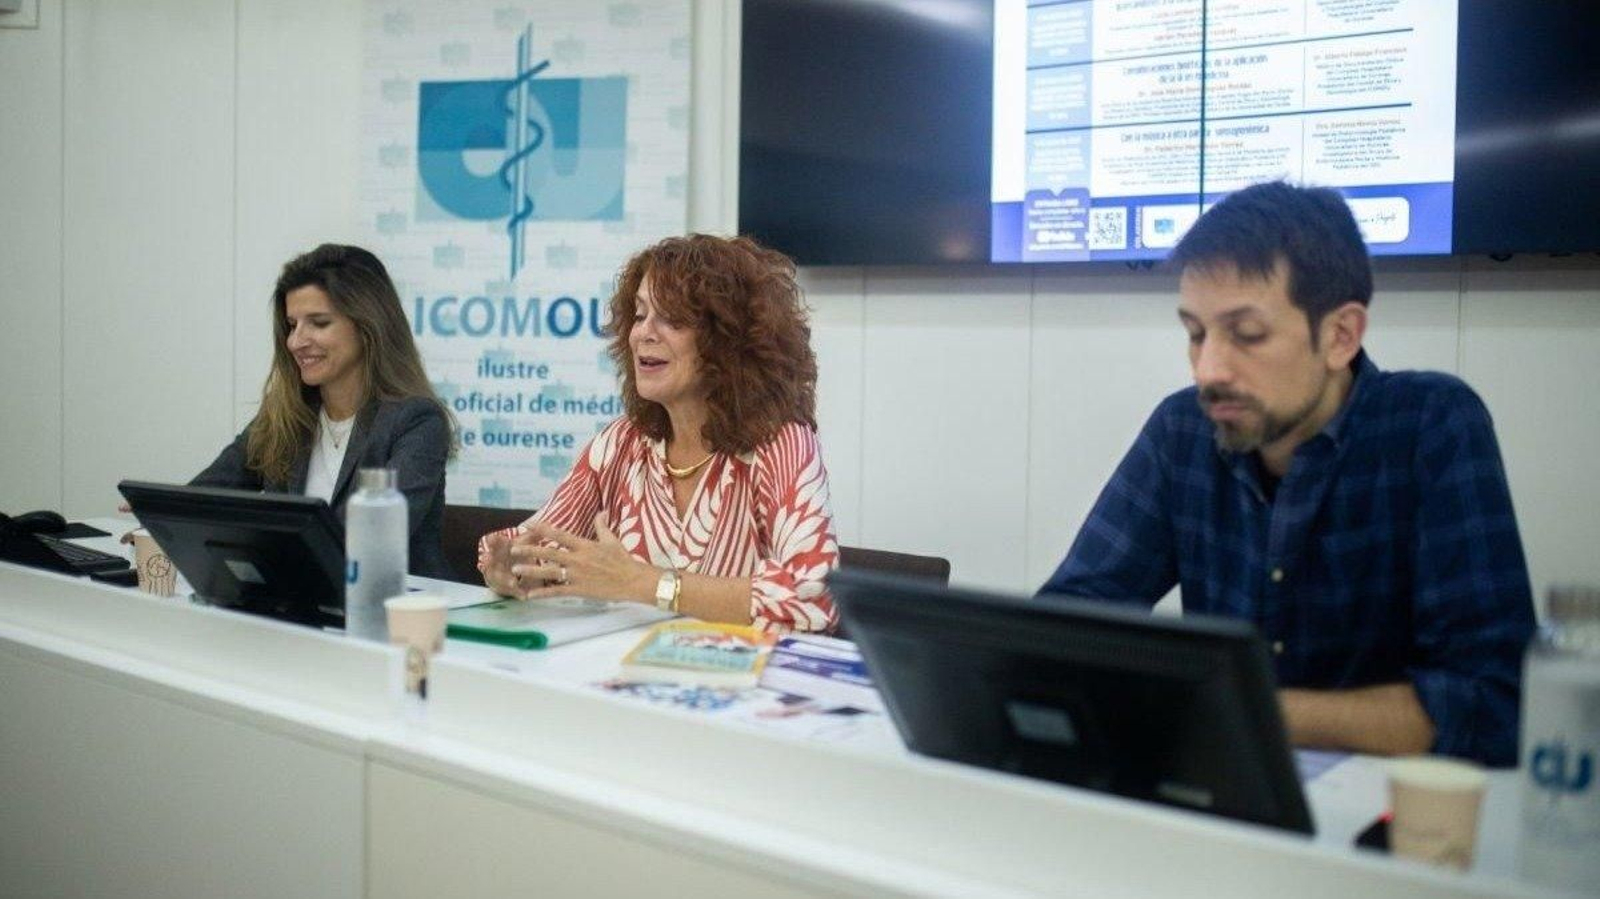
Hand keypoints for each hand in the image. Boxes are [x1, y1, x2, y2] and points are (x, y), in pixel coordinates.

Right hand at [481, 529, 557, 598]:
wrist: (509, 570)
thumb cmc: (517, 552)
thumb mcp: (524, 543)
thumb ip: (533, 535)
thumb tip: (545, 524)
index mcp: (500, 548)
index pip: (494, 542)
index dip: (493, 541)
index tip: (492, 538)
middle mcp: (495, 561)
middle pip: (490, 561)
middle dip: (488, 560)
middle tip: (487, 558)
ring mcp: (497, 575)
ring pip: (498, 578)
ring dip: (505, 580)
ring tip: (513, 582)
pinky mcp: (504, 588)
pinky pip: (509, 592)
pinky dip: (517, 593)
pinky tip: (524, 596)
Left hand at [510, 513, 654, 603]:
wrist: (632, 580)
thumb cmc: (623, 560)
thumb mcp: (611, 540)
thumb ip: (602, 526)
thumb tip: (601, 512)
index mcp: (584, 545)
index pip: (559, 535)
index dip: (543, 529)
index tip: (529, 525)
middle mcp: (577, 559)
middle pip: (549, 553)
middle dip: (530, 550)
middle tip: (514, 549)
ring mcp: (576, 575)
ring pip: (549, 572)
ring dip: (531, 571)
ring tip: (515, 570)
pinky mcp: (578, 590)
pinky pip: (557, 591)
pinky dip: (543, 593)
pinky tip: (530, 595)